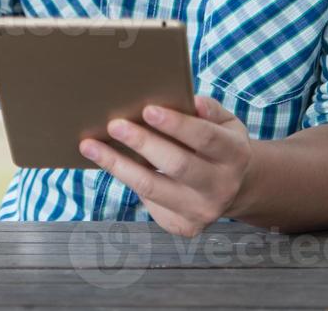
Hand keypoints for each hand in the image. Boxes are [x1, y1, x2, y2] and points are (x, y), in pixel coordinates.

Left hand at [78, 95, 253, 237]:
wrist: (236, 188)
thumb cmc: (220, 145)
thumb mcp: (226, 123)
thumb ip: (209, 110)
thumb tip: (190, 101)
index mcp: (235, 155)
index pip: (205, 138)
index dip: (176, 124)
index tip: (147, 109)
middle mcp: (221, 187)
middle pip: (177, 165)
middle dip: (143, 143)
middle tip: (114, 125)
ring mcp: (202, 211)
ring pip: (153, 188)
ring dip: (118, 165)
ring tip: (90, 145)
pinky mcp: (184, 226)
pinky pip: (147, 201)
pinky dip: (124, 178)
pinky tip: (106, 162)